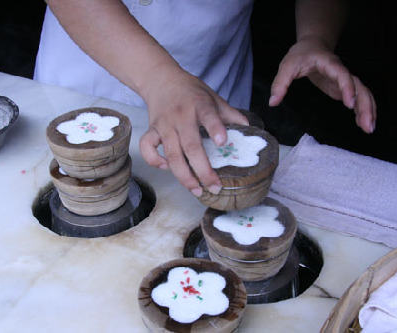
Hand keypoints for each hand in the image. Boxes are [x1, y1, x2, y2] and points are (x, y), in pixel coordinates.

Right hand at [139, 70, 248, 196]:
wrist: (161, 79)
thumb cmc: (190, 91)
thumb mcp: (213, 97)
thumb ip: (230, 114)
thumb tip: (249, 130)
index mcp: (200, 104)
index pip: (208, 115)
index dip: (215, 128)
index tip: (223, 142)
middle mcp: (181, 116)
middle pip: (190, 146)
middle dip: (202, 169)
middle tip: (214, 186)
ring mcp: (164, 124)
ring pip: (171, 154)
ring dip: (183, 175)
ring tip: (196, 190)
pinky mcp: (151, 129)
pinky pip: (147, 148)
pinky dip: (154, 160)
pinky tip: (166, 168)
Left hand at [269, 36, 376, 132]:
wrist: (313, 45)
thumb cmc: (301, 54)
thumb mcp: (287, 66)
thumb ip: (280, 83)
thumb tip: (272, 102)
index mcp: (329, 64)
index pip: (342, 75)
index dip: (348, 88)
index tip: (349, 104)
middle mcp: (341, 72)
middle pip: (359, 87)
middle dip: (365, 105)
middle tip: (367, 125)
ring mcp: (344, 80)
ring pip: (362, 93)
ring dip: (368, 110)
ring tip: (369, 128)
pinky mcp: (343, 88)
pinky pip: (358, 98)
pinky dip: (362, 109)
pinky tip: (363, 123)